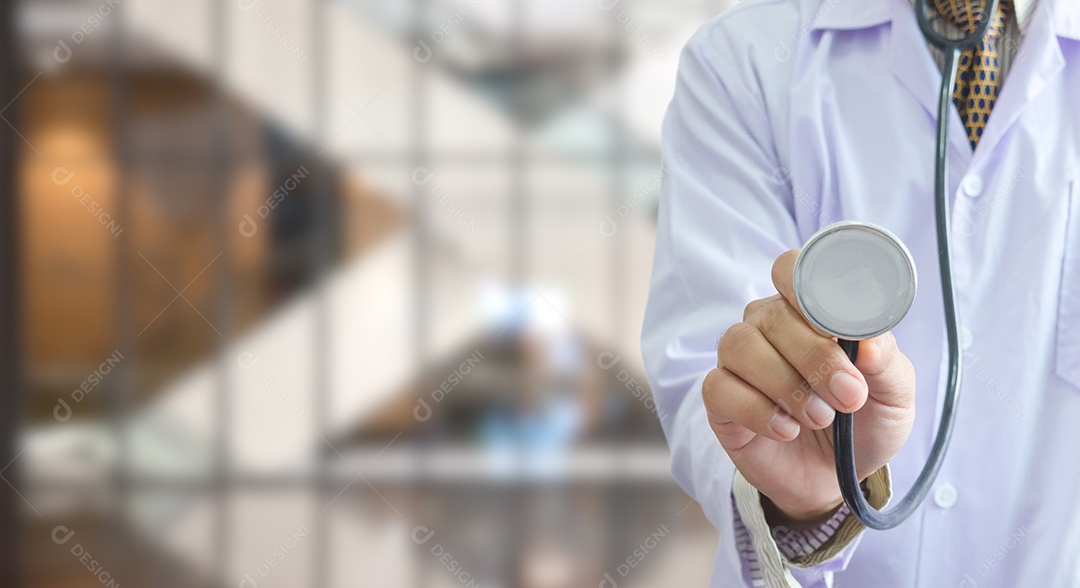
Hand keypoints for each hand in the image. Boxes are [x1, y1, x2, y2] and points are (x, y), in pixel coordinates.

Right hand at [703, 249, 915, 522]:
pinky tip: (786, 430)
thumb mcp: (895, 393)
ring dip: (786, 385)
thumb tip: (869, 342)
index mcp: (808, 308)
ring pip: (740, 346)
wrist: (838, 478)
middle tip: (849, 396)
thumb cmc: (864, 422)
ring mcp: (739, 361)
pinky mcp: (719, 398)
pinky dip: (758, 411)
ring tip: (820, 419)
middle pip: (773, 315)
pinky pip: (720, 388)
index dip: (810, 290)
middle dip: (815, 357)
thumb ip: (886, 360)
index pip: (791, 269)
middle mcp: (767, 326)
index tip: (841, 328)